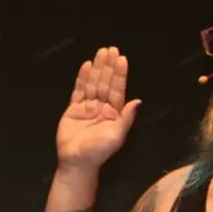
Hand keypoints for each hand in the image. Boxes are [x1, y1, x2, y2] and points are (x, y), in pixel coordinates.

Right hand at [56, 47, 141, 169]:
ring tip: (100, 52)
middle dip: (109, 66)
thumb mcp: (117, 136)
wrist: (76, 162)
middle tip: (111, 49)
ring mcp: (87, 107)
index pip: (118, 90)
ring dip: (97, 68)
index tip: (122, 59)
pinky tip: (86, 66)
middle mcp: (102, 107)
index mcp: (114, 113)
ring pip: (93, 83)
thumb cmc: (98, 151)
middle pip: (106, 83)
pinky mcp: (74, 109)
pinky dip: (82, 78)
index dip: (120, 74)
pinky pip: (78, 90)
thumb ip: (127, 118)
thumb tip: (138, 101)